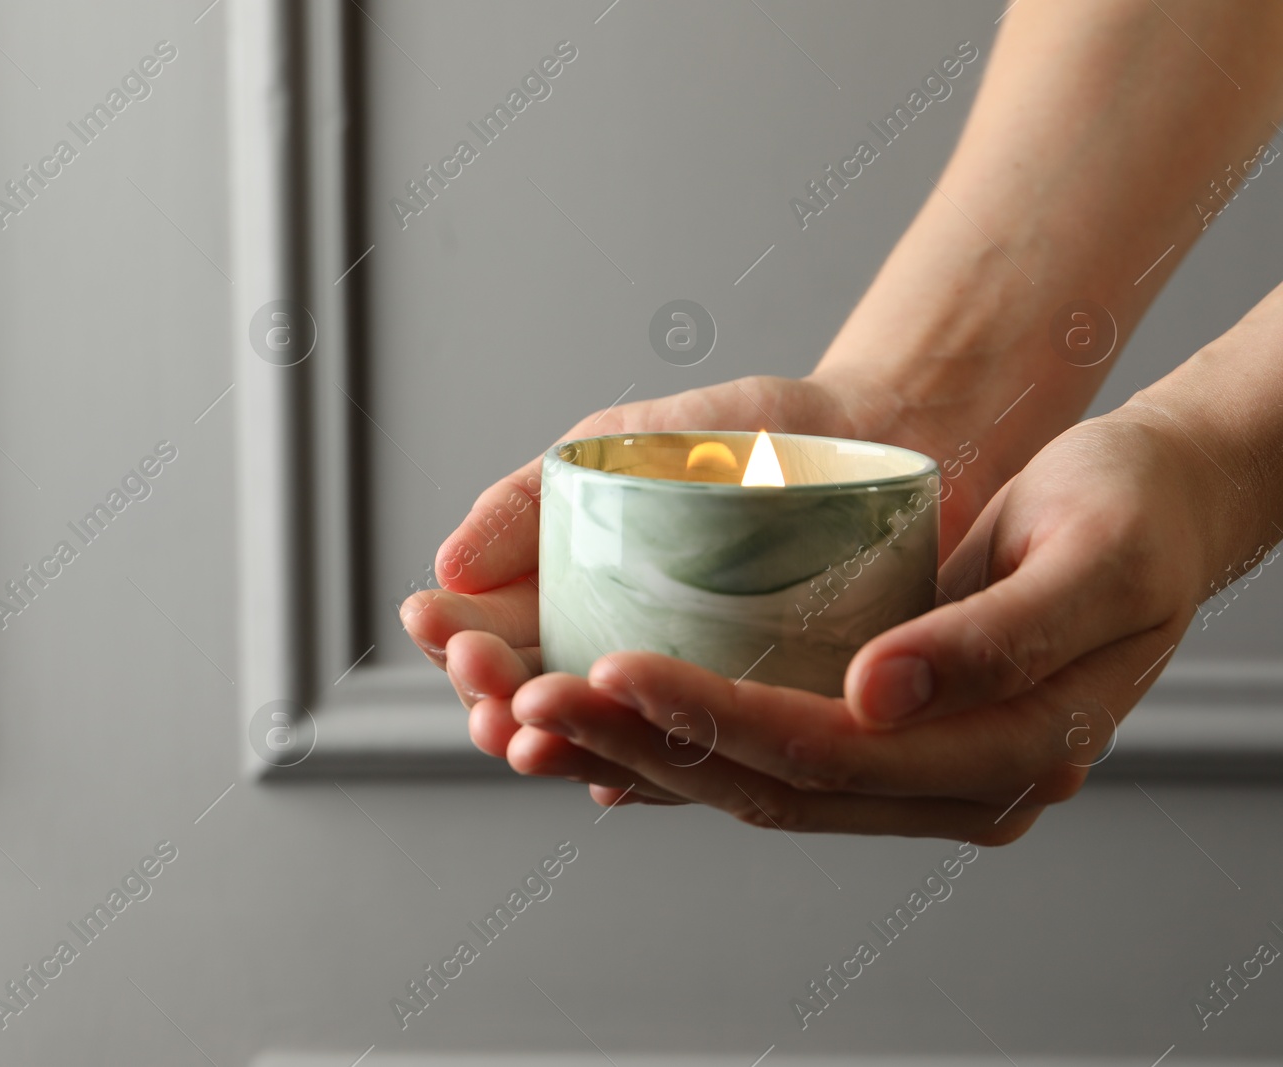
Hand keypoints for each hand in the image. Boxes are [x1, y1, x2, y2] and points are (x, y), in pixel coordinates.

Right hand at [401, 374, 983, 804]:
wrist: (877, 434)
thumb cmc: (744, 433)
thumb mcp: (621, 445)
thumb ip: (530, 498)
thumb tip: (447, 567)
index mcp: (563, 592)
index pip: (486, 633)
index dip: (452, 637)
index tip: (432, 623)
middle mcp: (611, 652)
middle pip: (532, 699)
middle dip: (496, 702)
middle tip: (488, 694)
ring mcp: (681, 691)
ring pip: (603, 742)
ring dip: (561, 748)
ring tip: (531, 743)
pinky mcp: (756, 718)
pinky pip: (697, 761)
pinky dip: (652, 776)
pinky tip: (614, 781)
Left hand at [506, 411, 1207, 840]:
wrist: (1156, 508)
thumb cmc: (1131, 516)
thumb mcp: (1093, 559)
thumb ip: (992, 641)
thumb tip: (873, 695)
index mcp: (1009, 755)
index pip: (826, 755)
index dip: (712, 718)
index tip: (613, 668)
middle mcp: (949, 784)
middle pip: (765, 785)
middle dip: (638, 745)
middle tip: (530, 700)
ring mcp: (910, 770)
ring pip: (749, 781)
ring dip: (634, 750)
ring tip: (532, 709)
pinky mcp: (877, 735)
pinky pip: (761, 757)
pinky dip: (676, 743)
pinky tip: (600, 722)